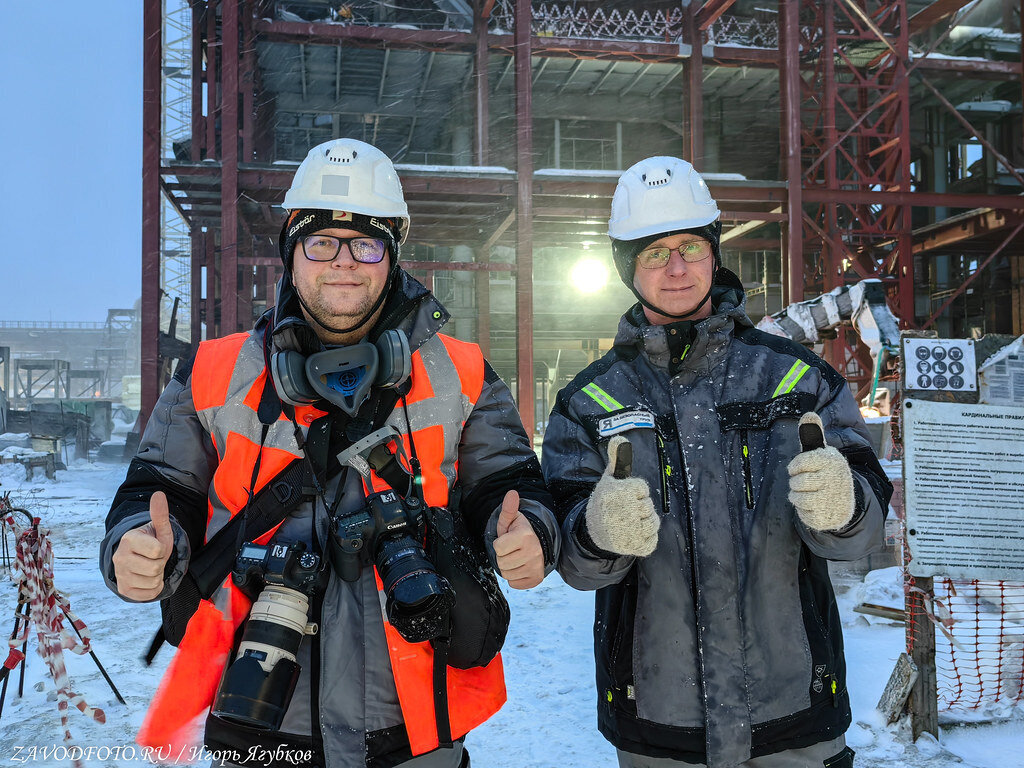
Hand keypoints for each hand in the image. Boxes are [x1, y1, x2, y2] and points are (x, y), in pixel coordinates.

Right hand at [112, 492, 174, 600]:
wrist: (138, 559)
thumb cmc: (152, 542)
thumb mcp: (159, 529)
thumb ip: (159, 514)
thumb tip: (158, 494)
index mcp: (128, 539)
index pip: (158, 550)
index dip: (162, 549)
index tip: (156, 547)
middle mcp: (120, 557)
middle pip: (156, 568)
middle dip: (161, 564)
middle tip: (154, 559)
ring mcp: (120, 575)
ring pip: (153, 582)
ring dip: (157, 576)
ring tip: (150, 567)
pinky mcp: (123, 590)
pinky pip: (149, 594)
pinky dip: (153, 588)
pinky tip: (147, 579)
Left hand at [492, 490, 545, 589]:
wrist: (538, 544)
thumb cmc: (519, 532)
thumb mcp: (511, 520)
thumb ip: (508, 508)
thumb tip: (511, 493)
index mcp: (525, 536)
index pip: (498, 548)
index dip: (499, 544)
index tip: (507, 539)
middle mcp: (533, 552)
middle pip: (501, 563)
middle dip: (502, 556)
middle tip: (511, 550)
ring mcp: (536, 567)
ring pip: (506, 575)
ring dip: (508, 567)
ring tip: (515, 558)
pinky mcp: (536, 579)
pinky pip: (514, 584)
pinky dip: (514, 578)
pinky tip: (520, 567)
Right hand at [584, 436, 659, 556]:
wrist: (594, 532)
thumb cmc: (606, 502)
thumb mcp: (609, 479)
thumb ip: (617, 457)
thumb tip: (620, 438)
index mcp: (617, 493)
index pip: (642, 488)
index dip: (634, 491)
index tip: (622, 496)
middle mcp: (623, 512)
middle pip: (648, 505)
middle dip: (639, 506)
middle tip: (624, 510)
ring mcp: (630, 532)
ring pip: (654, 522)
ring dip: (645, 521)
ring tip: (629, 521)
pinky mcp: (636, 547)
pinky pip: (653, 539)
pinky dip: (646, 537)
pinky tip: (633, 534)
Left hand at [787, 412, 855, 531]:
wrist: (845, 503)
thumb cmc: (826, 473)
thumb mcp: (821, 454)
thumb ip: (812, 435)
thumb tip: (809, 413)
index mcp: (832, 460)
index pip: (800, 462)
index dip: (795, 467)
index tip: (798, 469)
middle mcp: (834, 479)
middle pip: (797, 481)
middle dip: (796, 483)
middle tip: (806, 483)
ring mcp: (832, 499)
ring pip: (797, 497)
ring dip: (797, 496)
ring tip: (808, 493)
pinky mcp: (827, 517)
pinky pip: (802, 514)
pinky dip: (803, 510)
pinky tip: (814, 506)